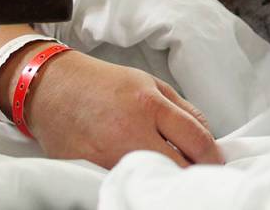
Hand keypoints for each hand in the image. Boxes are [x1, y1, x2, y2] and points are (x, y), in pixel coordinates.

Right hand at [4, 47, 222, 168]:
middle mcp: (130, 133)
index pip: (196, 139)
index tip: (217, 163)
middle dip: (193, 173)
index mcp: (150, 105)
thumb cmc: (105, 84)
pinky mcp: (88, 171)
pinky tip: (142, 179)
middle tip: (200, 174)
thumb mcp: (150, 84)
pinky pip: (122, 184)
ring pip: (151, 181)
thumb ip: (183, 109)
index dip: (213, 156)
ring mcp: (108, 156)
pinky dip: (137, 184)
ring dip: (165, 180)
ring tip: (172, 176)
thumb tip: (208, 137)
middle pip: (178, 167)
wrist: (52, 89)